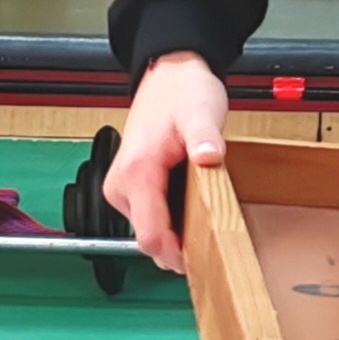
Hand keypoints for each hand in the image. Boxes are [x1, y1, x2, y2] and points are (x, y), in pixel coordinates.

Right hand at [104, 51, 228, 274]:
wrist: (169, 76)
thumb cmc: (182, 92)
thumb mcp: (201, 110)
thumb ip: (204, 136)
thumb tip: (208, 156)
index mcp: (136, 173)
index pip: (149, 235)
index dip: (176, 255)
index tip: (204, 263)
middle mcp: (122, 185)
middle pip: (149, 239)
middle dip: (180, 247)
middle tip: (216, 242)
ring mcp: (124, 189)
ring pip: (151, 231)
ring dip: (178, 233)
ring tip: (207, 217)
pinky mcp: (132, 188)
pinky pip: (153, 218)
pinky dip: (173, 221)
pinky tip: (194, 207)